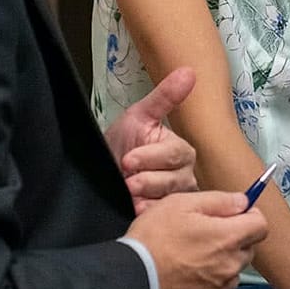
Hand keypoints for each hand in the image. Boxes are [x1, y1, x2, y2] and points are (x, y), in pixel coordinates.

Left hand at [103, 67, 197, 212]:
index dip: (152, 156)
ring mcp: (175, 198)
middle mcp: (184, 175)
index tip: (129, 159)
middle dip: (149, 179)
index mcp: (181, 151)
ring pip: (171, 199)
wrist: (101, 170)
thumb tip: (188, 71)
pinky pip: (163, 217)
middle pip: (176, 179)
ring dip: (147, 196)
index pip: (176, 155)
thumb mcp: (139, 116)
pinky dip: (147, 213)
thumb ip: (164, 96)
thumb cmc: (121, 143)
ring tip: (129, 193)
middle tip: (128, 180)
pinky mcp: (164, 216)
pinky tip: (135, 209)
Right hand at [126, 190, 270, 288]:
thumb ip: (218, 201)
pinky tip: (187, 276)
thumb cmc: (152, 241)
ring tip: (191, 256)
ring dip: (221, 262)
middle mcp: (230, 267)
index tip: (236, 214)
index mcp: (228, 238)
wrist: (131, 281)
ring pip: (233, 271)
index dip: (250, 215)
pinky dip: (208, 283)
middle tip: (206, 233)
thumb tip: (242, 202)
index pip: (261, 225)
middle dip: (234, 238)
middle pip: (248, 248)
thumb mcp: (180, 204)